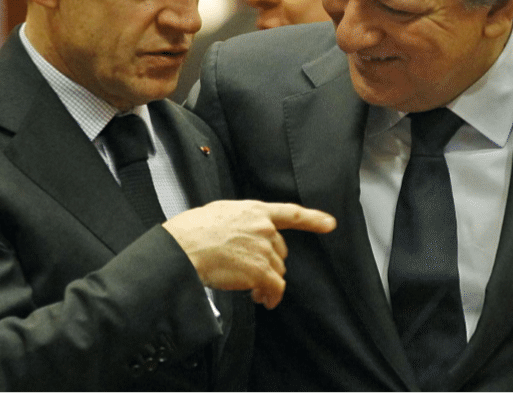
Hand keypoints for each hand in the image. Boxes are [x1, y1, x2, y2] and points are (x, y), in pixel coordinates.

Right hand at [163, 200, 335, 307]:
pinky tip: (263, 300)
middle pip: (281, 250)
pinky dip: (271, 296)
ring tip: (255, 291)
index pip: (291, 213)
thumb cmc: (192, 233)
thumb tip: (244, 233)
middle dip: (270, 263)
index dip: (313, 219)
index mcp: (254, 210)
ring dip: (268, 282)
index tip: (330, 223)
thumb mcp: (220, 213)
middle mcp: (264, 228)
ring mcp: (263, 249)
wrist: (182, 248)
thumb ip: (240, 220)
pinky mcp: (259, 270)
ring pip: (277, 270)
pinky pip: (275, 287)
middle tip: (256, 274)